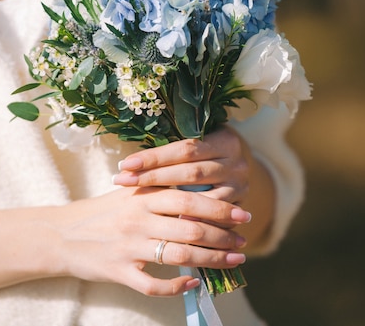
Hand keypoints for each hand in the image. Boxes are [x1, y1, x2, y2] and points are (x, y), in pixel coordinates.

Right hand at [50, 186, 250, 295]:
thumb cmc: (103, 212)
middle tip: (243, 241)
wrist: (61, 233)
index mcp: (144, 197)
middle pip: (191, 228)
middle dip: (223, 236)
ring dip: (212, 260)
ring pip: (179, 256)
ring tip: (234, 260)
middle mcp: (138, 220)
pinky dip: (176, 287)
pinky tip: (193, 284)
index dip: (221, 208)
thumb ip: (163, 191)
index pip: (190, 200)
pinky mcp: (119, 272)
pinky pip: (152, 285)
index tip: (243, 214)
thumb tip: (205, 193)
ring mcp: (129, 247)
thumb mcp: (131, 193)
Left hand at [114, 127, 252, 212]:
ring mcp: (240, 186)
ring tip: (140, 206)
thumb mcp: (194, 147)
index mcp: (224, 139)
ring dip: (170, 204)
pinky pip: (213, 218)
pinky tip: (169, 225)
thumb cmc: (202, 157)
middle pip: (191, 172)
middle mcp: (237, 162)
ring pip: (202, 197)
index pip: (185, 149)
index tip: (125, 165)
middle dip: (154, 177)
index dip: (154, 157)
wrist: (233, 172)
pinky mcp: (239, 207)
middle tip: (123, 181)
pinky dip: (192, 221)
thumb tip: (131, 165)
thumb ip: (172, 152)